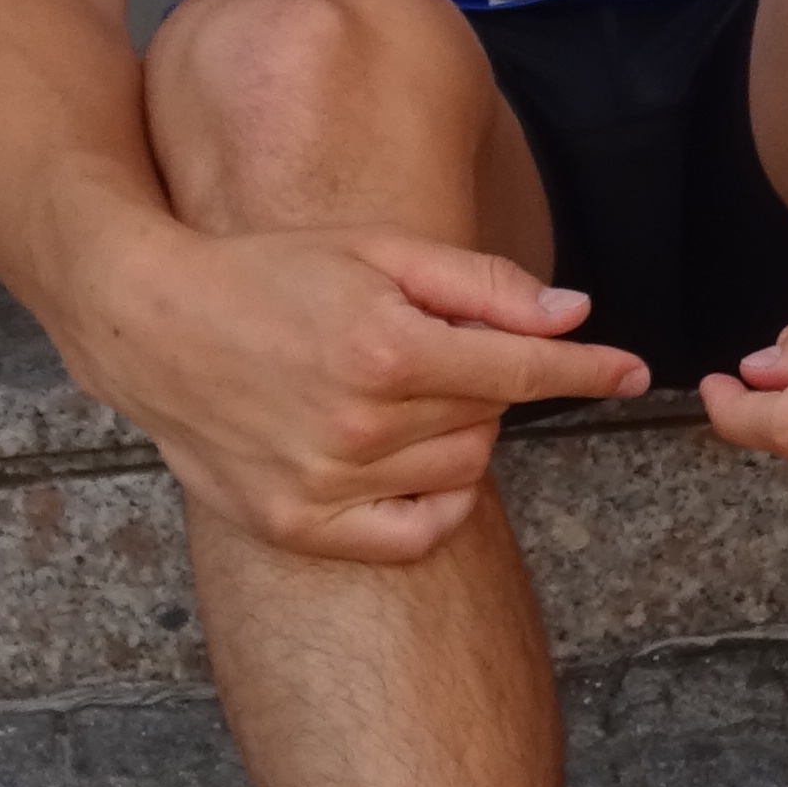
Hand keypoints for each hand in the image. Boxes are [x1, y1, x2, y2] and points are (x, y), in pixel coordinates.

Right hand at [73, 224, 647, 564]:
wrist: (153, 324)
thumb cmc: (272, 273)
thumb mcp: (382, 252)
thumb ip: (484, 285)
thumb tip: (575, 314)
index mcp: (385, 348)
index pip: (521, 372)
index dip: (588, 370)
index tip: (634, 372)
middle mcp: (357, 425)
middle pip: (490, 418)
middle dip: (487, 382)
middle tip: (433, 351)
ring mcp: (322, 484)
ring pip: (461, 472)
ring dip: (458, 434)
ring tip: (401, 393)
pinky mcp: (293, 525)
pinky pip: (412, 534)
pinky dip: (434, 503)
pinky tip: (410, 461)